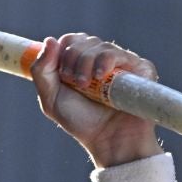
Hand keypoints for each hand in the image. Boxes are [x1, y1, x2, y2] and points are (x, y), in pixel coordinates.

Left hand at [31, 33, 160, 167]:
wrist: (110, 141)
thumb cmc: (83, 123)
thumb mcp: (52, 99)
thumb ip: (41, 71)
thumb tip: (49, 40)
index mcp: (82, 63)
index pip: (70, 40)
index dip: (62, 52)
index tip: (63, 76)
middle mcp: (102, 60)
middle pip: (83, 40)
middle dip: (73, 58)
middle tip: (76, 83)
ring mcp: (122, 63)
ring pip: (100, 46)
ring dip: (87, 62)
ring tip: (87, 85)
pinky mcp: (140, 69)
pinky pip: (121, 54)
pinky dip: (107, 61)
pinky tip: (101, 76)